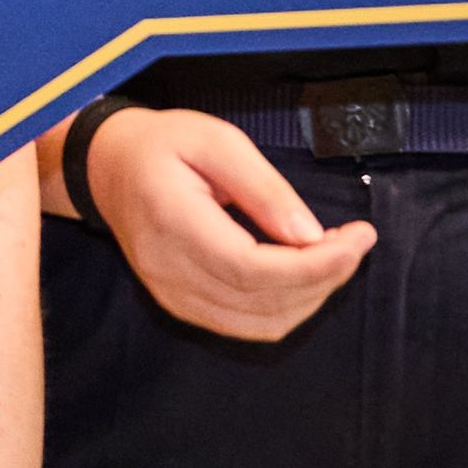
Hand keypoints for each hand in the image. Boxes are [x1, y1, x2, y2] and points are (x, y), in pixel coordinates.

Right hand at [84, 108, 373, 340]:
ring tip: (334, 254)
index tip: (360, 236)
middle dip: (326, 277)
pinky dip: (286, 306)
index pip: (252, 269)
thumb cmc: (162, 145)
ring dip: (310, 296)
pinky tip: (302, 273)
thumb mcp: (216, 141)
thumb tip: (311, 236)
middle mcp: (168, 270)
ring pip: (260, 323)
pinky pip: (245, 325)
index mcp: (173, 221)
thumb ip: (264, 188)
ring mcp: (172, 294)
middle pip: (262, 301)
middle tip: (356, 240)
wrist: (107, 168)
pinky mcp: (180, 304)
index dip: (316, 265)